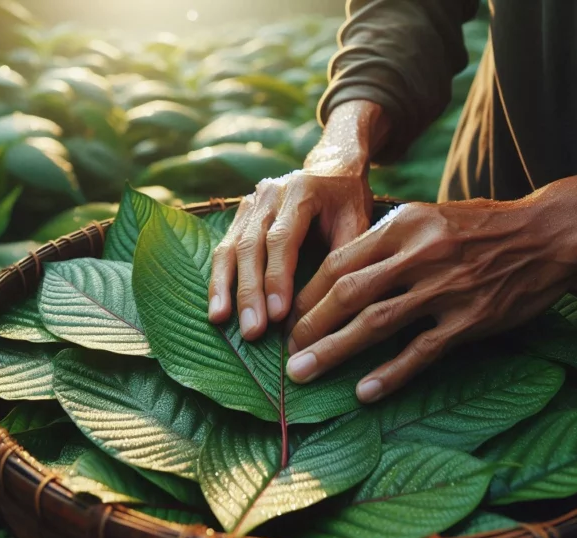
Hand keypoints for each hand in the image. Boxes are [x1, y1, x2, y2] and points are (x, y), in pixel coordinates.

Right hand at [208, 101, 389, 339]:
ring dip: (225, 287)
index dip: (277, 278)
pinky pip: (225, 249)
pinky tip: (217, 308)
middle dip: (249, 291)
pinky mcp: (240, 215)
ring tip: (221, 320)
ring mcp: (250, 202)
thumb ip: (346, 255)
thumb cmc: (348, 200)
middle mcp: (269, 194)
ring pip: (231, 248)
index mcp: (300, 191)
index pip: (282, 239)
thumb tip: (332, 304)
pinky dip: (219, 280)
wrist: (331, 167)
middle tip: (252, 331)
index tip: (278, 315)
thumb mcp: (359, 221)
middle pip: (251, 245)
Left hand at [284, 153, 576, 402]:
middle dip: (309, 326)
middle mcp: (419, 253)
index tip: (286, 318)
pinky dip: (390, 374)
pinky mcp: (472, 319)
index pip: (339, 261)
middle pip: (348, 293)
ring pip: (376, 322)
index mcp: (402, 224)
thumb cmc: (480, 228)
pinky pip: (421, 351)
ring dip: (334, 351)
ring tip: (303, 373)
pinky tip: (364, 393)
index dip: (306, 293)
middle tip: (285, 354)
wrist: (548, 232)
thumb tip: (334, 274)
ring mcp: (446, 287)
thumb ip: (384, 242)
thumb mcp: (427, 217)